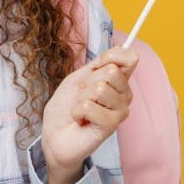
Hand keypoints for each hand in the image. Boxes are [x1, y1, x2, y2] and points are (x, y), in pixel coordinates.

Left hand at [40, 46, 136, 183]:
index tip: (95, 68)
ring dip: (81, 98)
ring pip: (100, 88)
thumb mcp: (78, 78)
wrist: (54, 134)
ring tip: (80, 110)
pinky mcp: (111, 125)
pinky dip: (77, 111)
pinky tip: (81, 120)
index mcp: (118, 81)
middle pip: (111, 71)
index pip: (129, 58)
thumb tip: (122, 49)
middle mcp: (124, 95)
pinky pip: (90, 106)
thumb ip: (99, 64)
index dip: (110, 57)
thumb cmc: (66, 107)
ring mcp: (121, 111)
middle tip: (81, 96)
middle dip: (87, 82)